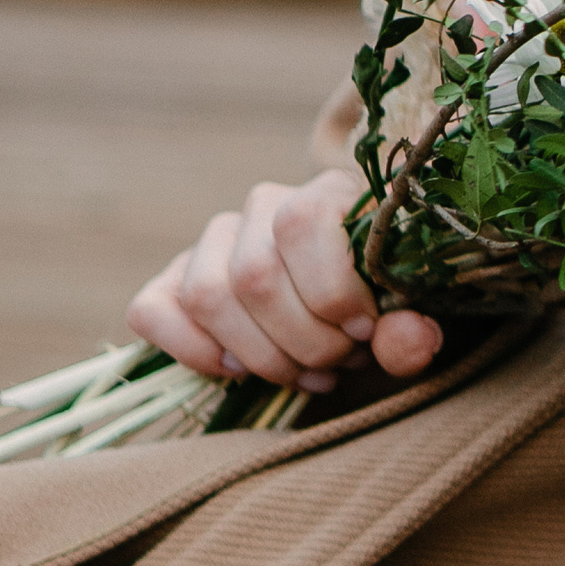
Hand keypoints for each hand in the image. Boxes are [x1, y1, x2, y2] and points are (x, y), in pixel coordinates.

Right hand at [125, 167, 441, 389]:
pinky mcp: (173, 279)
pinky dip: (193, 352)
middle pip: (255, 277)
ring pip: (208, 297)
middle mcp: (264, 205)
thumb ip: (412, 331)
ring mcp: (214, 240)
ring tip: (306, 372)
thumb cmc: (383, 303)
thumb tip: (408, 340)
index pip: (302, 224)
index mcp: (328, 193)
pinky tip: (241, 370)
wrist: (352, 303)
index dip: (331, 291)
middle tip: (338, 363)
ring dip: (261, 355)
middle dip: (304, 342)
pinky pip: (152, 310)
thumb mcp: (409, 317)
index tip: (365, 331)